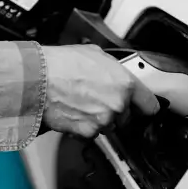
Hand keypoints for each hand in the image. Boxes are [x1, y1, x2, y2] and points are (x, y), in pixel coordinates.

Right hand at [41, 45, 158, 138]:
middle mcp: (118, 105)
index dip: (143, 105)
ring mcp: (103, 121)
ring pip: (108, 126)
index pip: (150, 105)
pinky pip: (91, 134)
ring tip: (80, 103)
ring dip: (98, 119)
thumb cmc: (61, 64)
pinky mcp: (87, 133)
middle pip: (127, 117)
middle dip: (115, 110)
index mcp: (125, 84)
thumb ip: (113, 69)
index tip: (141, 107)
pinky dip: (83, 127)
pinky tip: (72, 112)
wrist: (37, 80)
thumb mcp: (95, 54)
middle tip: (96, 99)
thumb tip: (115, 72)